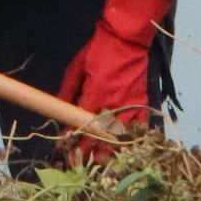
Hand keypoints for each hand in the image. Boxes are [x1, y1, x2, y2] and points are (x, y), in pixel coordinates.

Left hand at [59, 0, 172, 154]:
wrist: (126, 38)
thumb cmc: (97, 50)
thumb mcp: (74, 69)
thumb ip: (66, 93)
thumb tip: (58, 111)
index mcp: (96, 95)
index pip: (83, 127)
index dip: (75, 143)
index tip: (66, 153)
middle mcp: (114, 104)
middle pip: (101, 139)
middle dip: (90, 154)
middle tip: (80, 162)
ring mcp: (130, 105)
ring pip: (121, 139)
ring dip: (110, 153)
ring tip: (101, 163)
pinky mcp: (142, 103)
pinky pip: (140, 129)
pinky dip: (132, 140)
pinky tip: (125, 149)